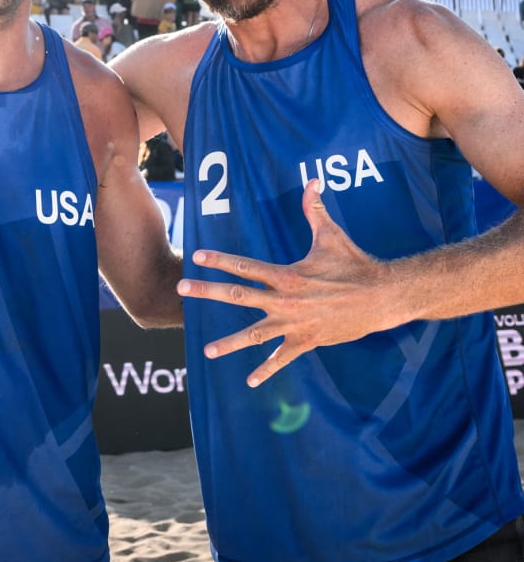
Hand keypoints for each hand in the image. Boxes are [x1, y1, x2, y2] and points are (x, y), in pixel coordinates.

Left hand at [177, 180, 389, 384]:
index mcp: (287, 275)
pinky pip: (282, 358)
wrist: (381, 298)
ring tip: (206, 351)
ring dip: (229, 344)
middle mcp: (285, 301)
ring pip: (254, 335)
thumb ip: (314, 209)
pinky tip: (250, 381)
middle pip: (238, 296)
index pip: (246, 266)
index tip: (198, 256)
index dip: (220, 260)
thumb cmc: (354, 264)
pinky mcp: (307, 341)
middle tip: (182, 288)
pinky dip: (266, 370)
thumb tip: (311, 180)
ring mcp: (294, 324)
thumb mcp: (331, 235)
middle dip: (208, 292)